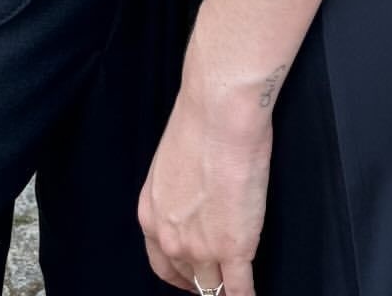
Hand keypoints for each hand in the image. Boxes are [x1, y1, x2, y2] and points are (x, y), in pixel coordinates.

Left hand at [139, 76, 270, 295]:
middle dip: (203, 282)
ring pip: (213, 287)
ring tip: (236, 288)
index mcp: (151, 214)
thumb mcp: (173, 163)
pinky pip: (240, 288)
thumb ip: (180, 191)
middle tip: (218, 282)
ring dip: (225, 290)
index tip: (193, 277)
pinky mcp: (233, 248)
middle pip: (188, 278)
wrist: (218, 114)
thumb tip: (197, 196)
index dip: (181, 274)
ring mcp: (202, 247)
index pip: (162, 264)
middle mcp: (170, 238)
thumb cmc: (200, 123)